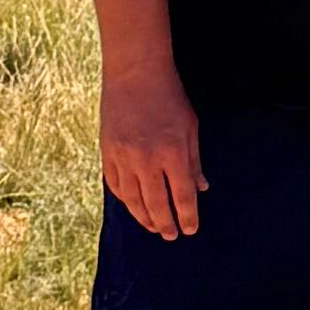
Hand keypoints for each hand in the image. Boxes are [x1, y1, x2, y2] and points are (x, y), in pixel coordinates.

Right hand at [102, 54, 205, 240]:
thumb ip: (194, 161)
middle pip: (156, 204)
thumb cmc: (169, 97)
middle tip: (171, 236)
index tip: (190, 229)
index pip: (181, 196)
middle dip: (165, 224)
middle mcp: (146, 159)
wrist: (135, 73)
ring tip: (153, 227)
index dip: (187, 216)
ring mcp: (123, 157)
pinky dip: (125, 200)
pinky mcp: (107, 152)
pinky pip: (115, 185)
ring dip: (144, 218)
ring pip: (133, 200)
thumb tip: (201, 189)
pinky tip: (133, 207)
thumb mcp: (190, 127)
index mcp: (172, 152)